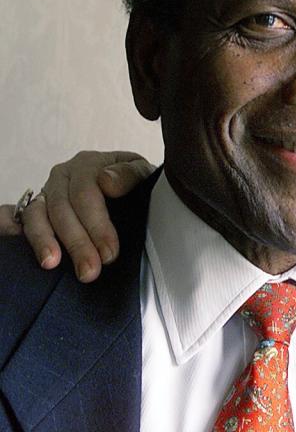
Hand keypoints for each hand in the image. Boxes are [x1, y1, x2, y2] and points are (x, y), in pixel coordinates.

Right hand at [12, 151, 154, 281]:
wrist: (129, 189)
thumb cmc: (134, 184)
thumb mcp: (141, 174)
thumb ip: (129, 175)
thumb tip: (106, 181)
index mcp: (89, 165)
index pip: (87, 194)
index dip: (97, 225)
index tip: (109, 253)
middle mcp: (63, 177)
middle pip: (63, 209)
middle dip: (77, 243)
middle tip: (90, 271)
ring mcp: (46, 192)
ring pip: (37, 215)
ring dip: (44, 241)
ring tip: (52, 264)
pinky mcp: (35, 209)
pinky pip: (19, 217)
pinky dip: (15, 230)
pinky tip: (20, 247)